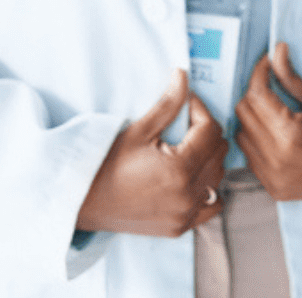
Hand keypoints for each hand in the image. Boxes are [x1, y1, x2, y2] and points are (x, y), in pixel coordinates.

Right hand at [76, 70, 226, 236]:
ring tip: (187, 149)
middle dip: (207, 132)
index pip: (211, 130)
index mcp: (179, 169)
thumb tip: (183, 74)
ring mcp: (185, 214)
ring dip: (209, 159)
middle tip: (186, 125)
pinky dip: (208, 189)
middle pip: (219, 152)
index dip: (201, 111)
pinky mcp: (180, 226)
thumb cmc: (106, 164)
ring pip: (218, 177)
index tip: (188, 104)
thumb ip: (167, 104)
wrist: (82, 202)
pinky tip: (192, 177)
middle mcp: (187, 195)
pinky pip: (212, 205)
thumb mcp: (138, 131)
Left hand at [237, 42, 301, 203]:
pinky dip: (256, 142)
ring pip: (241, 136)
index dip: (259, 73)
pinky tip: (273, 135)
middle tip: (271, 84)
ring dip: (252, 119)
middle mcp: (275, 157)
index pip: (257, 95)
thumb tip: (277, 52)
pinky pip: (249, 158)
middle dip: (254, 93)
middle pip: (243, 113)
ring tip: (272, 111)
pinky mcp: (272, 188)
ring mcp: (272, 176)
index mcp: (290, 133)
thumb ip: (292, 80)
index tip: (267, 62)